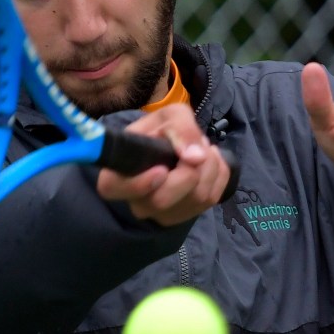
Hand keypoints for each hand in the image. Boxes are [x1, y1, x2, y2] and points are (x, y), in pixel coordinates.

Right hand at [96, 103, 230, 226]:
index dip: (138, 183)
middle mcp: (135, 201)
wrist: (172, 147)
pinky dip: (219, 174)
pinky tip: (210, 161)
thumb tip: (195, 157)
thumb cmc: (161, 131)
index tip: (161, 169)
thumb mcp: (169, 116)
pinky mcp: (185, 216)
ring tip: (202, 148)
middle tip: (197, 145)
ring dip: (209, 166)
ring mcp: (160, 214)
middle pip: (161, 200)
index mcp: (116, 175)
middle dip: (189, 168)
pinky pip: (212, 198)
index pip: (113, 189)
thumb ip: (180, 128)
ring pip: (193, 199)